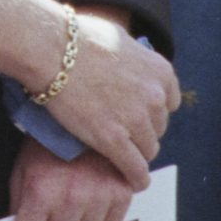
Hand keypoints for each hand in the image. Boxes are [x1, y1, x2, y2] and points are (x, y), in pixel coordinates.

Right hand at [37, 7, 175, 190]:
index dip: (151, 110)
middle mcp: (154, 96)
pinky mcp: (113, 140)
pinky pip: (134, 168)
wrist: (51, 48)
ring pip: (147, 149)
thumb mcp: (119, 39)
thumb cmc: (76, 38)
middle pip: (157, 127)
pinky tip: (133, 182)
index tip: (138, 114)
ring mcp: (135, 119)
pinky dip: (135, 178)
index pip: (169, 102)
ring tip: (123, 157)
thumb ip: (133, 59)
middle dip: (141, 130)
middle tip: (120, 131)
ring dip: (136, 153)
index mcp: (160, 71)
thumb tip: (129, 65)